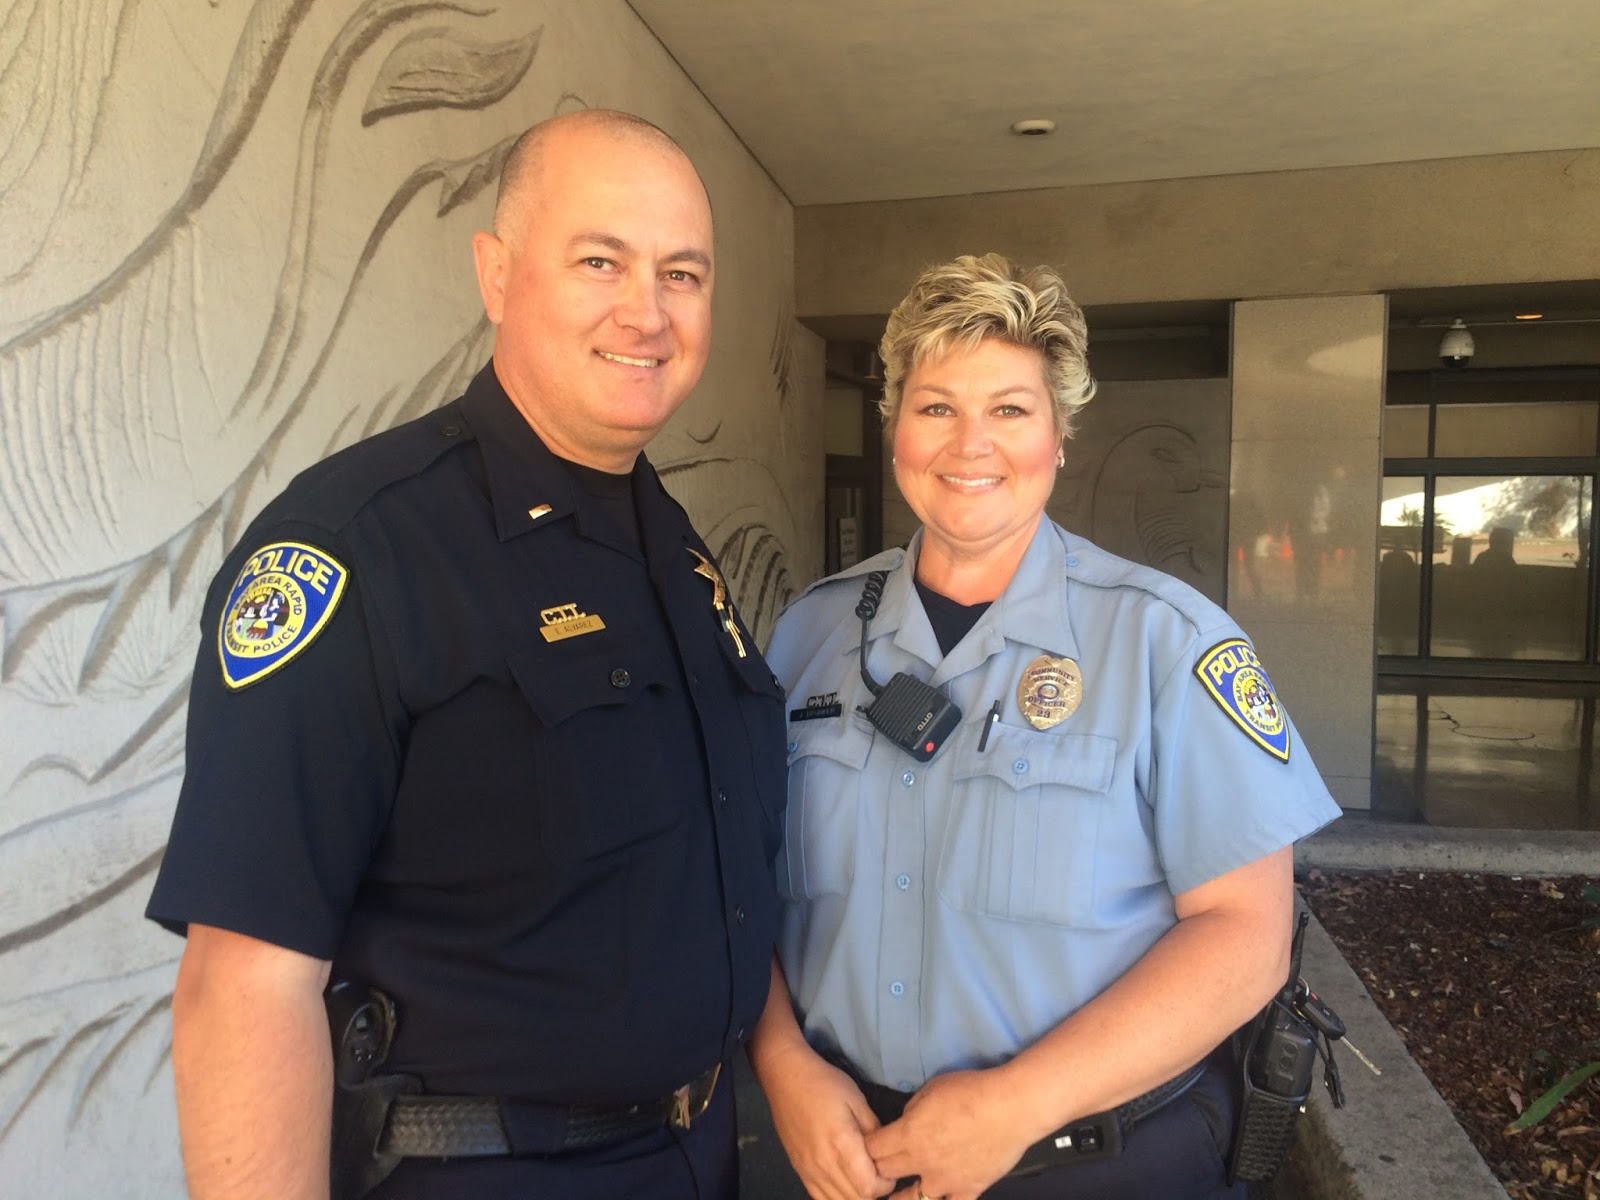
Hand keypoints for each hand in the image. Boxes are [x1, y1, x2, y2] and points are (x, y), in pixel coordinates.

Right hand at [762, 1041, 897, 1199]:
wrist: (786, 1078)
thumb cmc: (824, 1083)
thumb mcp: (857, 1100)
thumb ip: (873, 1130)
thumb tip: (885, 1153)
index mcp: (841, 1144)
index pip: (869, 1188)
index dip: (886, 1184)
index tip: (890, 1169)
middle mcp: (823, 1164)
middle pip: (856, 1199)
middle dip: (874, 1192)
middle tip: (880, 1173)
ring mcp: (808, 1171)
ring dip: (856, 1196)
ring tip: (863, 1178)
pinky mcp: (799, 1171)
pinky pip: (820, 1199)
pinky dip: (837, 1197)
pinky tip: (844, 1183)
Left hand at [865, 1069, 1029, 1199]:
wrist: (1011, 1107)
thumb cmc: (972, 1090)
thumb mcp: (931, 1088)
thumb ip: (912, 1109)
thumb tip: (907, 1120)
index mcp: (907, 1135)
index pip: (872, 1149)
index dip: (867, 1147)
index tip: (869, 1145)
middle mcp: (921, 1162)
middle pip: (885, 1174)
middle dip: (879, 1169)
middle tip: (880, 1167)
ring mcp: (945, 1181)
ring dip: (901, 1196)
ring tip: (897, 1195)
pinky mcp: (969, 1190)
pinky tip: (938, 1198)